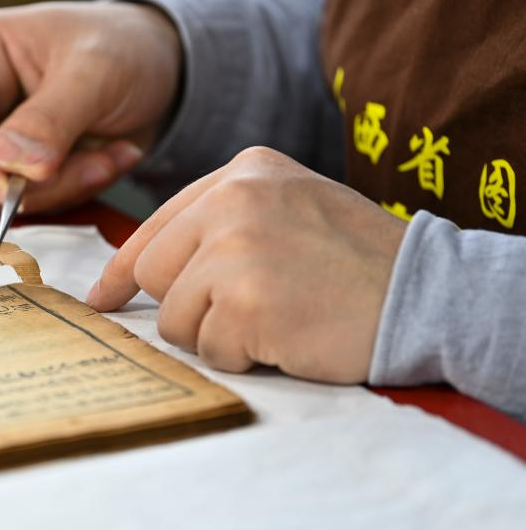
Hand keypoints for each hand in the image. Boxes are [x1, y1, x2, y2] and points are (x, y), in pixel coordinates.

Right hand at [0, 1, 181, 214]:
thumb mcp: (96, 72)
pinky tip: (104, 163)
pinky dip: (67, 197)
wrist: (156, 69)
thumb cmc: (122, 49)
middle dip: (21, 185)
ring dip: (55, 191)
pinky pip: (20, 207)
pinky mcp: (9, 171)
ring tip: (108, 159)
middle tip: (91, 167)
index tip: (15, 191)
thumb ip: (50, 119)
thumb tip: (8, 164)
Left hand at [86, 147, 407, 383]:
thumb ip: (218, 226)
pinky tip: (287, 336)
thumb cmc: (353, 260)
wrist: (427, 291)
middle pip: (156, 274)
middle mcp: (233, 201)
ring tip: (276, 317)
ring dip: (218, 334)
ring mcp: (238, 251)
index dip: (124, 269)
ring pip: (175, 319)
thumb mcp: (287, 209)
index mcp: (242, 172)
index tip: (103, 296)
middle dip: (188, 305)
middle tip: (245, 308)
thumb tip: (133, 275)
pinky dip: (245, 356)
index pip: (155, 225)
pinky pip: (210, 350)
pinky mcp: (248, 303)